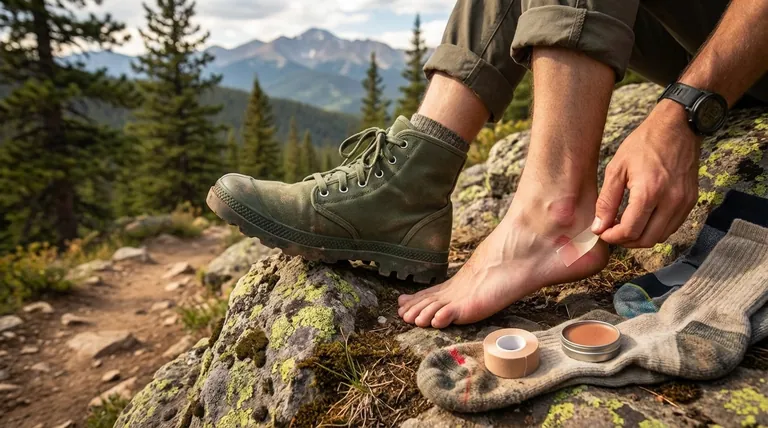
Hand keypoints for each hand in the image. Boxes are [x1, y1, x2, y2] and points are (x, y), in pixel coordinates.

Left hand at [591, 100, 701, 247]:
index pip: (630, 231)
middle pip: (646, 239)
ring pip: (661, 236)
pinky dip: (656, 229)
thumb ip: (606, 201)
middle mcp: (670, 200)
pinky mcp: (691, 200)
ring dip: (641, 237)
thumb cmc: (643, 144)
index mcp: (649, 192)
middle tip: (611, 232)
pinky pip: (672, 226)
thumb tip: (598, 227)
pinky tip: (642, 219)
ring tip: (625, 226)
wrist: (677, 127)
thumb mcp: (616, 169)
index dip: (613, 237)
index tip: (602, 232)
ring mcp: (684, 202)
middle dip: (626, 241)